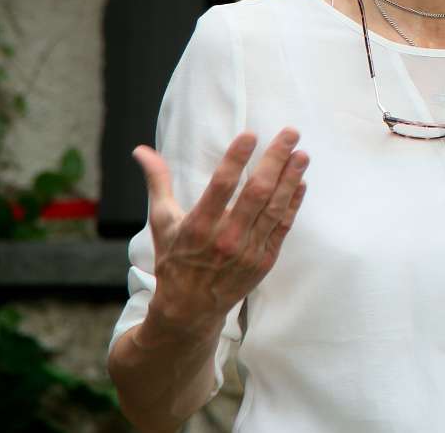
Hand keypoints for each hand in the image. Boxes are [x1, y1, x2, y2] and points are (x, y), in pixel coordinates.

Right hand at [133, 129, 307, 340]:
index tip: (250, 134)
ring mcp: (248, 251)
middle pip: (257, 193)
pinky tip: (300, 182)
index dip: (236, 159)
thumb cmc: (174, 260)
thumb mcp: (161, 221)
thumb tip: (142, 150)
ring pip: (274, 208)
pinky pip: (282, 227)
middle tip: (290, 133)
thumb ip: (158, 182)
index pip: (221, 186)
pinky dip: (293, 204)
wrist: (189, 310)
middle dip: (275, 160)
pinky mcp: (264, 261)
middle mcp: (226, 239)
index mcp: (198, 227)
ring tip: (302, 153)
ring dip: (291, 179)